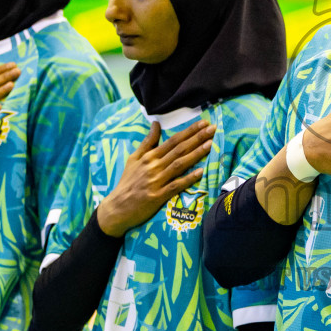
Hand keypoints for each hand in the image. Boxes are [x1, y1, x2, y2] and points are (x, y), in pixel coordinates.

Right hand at [96, 121, 214, 238]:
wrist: (117, 207)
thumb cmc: (128, 182)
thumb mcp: (134, 159)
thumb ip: (147, 142)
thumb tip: (156, 123)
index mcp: (149, 156)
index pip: (172, 141)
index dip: (189, 131)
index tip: (203, 123)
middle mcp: (153, 166)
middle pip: (178, 150)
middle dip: (197, 138)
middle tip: (212, 128)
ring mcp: (156, 181)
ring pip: (179, 165)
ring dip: (195, 154)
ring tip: (210, 144)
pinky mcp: (157, 196)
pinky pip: (175, 186)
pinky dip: (188, 178)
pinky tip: (200, 172)